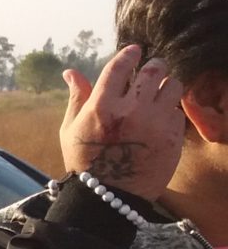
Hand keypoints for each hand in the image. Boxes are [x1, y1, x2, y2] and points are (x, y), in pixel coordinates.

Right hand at [61, 45, 185, 198]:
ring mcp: (155, 122)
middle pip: (154, 70)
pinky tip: (160, 119)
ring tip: (160, 94)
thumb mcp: (71, 129)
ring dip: (167, 86)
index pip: (120, 66)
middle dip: (154, 66)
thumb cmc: (85, 162)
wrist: (109, 197)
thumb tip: (70, 72)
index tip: (135, 51)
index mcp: (101, 107)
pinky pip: (178, 110)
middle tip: (153, 69)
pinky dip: (170, 111)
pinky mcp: (173, 135)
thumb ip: (77, 97)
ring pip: (173, 85)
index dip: (129, 54)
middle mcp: (130, 110)